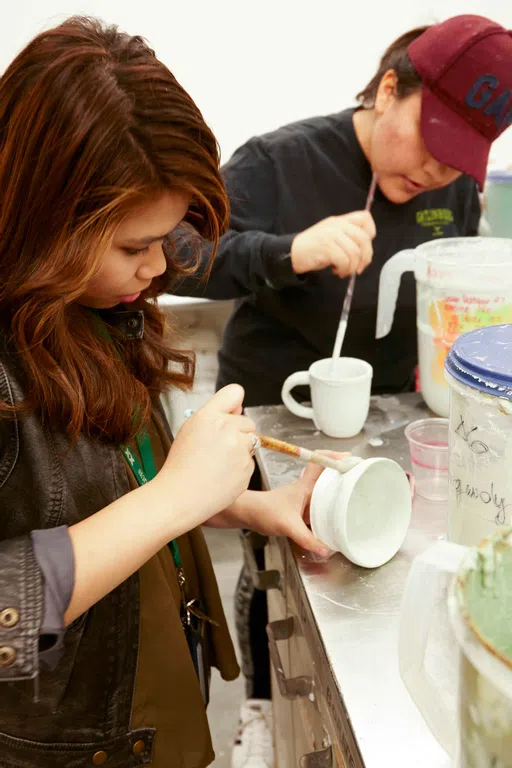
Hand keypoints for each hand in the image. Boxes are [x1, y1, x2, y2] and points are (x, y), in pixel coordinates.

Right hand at [158, 385, 255, 523]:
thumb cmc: (181, 465)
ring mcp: (239, 449)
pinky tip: (222, 475)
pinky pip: (250, 463)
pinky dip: (240, 468)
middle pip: (248, 421)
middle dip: (239, 432)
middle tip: (218, 448)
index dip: (234, 404)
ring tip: (218, 463)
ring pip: (251, 442)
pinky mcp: (247, 469)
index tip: (231, 413)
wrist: (180, 497)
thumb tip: (238, 407)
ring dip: (241, 450)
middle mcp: (227, 429)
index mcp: (209, 416)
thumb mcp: (190, 429)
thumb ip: (215, 415)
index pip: (235, 392)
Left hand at [229, 451, 348, 555]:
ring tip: (354, 492)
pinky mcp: (301, 509)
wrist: (249, 515)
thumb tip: (325, 549)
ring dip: (336, 489)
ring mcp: (304, 499)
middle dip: (341, 473)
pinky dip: (328, 506)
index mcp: (304, 486)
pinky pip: (319, 504)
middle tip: (358, 475)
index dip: (334, 457)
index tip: (349, 459)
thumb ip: (306, 538)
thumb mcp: (288, 525)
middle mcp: (306, 490)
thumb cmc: (265, 512)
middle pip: (326, 475)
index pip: (319, 463)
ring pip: (324, 490)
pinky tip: (336, 514)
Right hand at [290, 211, 375, 277]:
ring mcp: (331, 235)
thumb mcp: (332, 237)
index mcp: (340, 221)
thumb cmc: (314, 248)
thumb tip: (365, 251)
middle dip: (365, 257)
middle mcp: (337, 225)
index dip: (370, 232)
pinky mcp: (326, 247)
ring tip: (344, 271)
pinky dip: (343, 269)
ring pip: (355, 252)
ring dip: (352, 267)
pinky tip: (337, 271)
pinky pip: (344, 260)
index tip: (364, 247)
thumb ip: (348, 238)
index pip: (364, 218)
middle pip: (364, 239)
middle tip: (359, 267)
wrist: (292, 252)